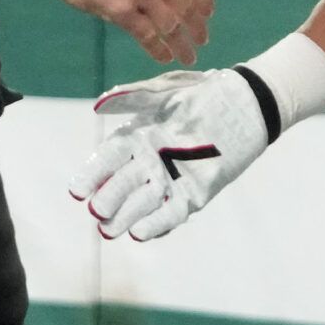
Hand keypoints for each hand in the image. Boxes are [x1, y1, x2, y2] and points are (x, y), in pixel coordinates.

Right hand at [27, 0, 213, 64]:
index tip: (207, 12)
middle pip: (186, 4)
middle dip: (197, 26)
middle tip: (202, 39)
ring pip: (170, 24)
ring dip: (182, 44)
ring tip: (189, 56)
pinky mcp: (120, 10)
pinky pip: (146, 35)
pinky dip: (158, 49)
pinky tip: (165, 57)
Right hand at [68, 68, 267, 238]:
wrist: (247, 104)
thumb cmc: (203, 92)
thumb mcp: (167, 91)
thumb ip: (135, 98)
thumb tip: (99, 104)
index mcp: (137, 136)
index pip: (107, 158)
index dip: (92, 175)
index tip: (77, 191)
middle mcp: (150, 161)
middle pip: (122, 184)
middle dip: (108, 200)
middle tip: (96, 212)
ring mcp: (171, 179)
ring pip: (143, 203)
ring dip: (127, 217)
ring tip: (111, 229)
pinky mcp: (195, 193)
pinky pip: (172, 212)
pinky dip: (157, 224)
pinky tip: (141, 233)